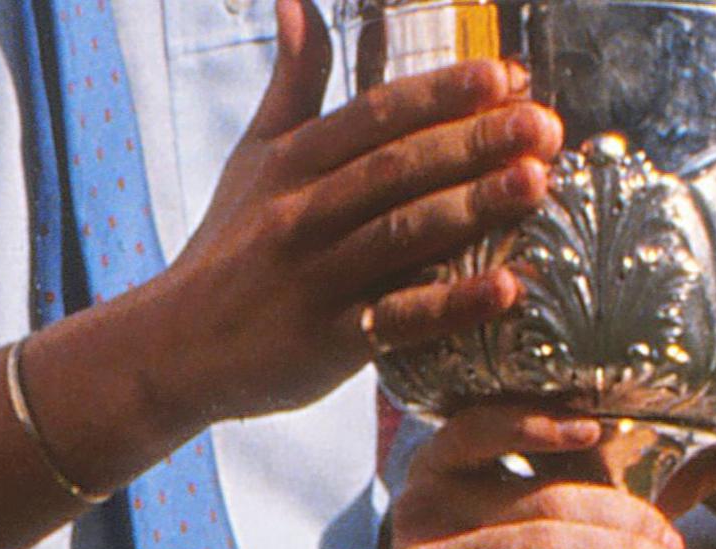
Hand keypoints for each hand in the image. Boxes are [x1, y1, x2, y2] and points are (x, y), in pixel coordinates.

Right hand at [145, 0, 561, 422]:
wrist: (172, 348)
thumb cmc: (228, 248)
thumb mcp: (255, 157)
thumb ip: (292, 83)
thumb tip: (296, 1)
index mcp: (293, 162)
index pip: (375, 115)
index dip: (441, 93)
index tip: (505, 76)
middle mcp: (302, 213)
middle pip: (397, 168)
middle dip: (474, 143)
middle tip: (543, 125)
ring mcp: (314, 279)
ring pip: (401, 236)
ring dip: (472, 208)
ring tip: (536, 184)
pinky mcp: (326, 343)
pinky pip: (397, 320)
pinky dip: (451, 305)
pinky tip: (508, 289)